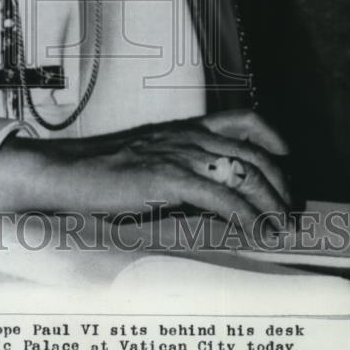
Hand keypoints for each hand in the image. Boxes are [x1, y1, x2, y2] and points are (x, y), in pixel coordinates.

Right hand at [0, 109, 291, 230]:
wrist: (62, 171)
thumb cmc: (97, 172)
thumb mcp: (143, 159)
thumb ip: (174, 167)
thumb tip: (204, 193)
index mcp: (179, 129)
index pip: (241, 119)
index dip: (270, 138)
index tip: (285, 159)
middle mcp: (184, 136)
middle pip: (251, 152)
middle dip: (278, 183)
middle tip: (286, 210)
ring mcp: (175, 153)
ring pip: (241, 173)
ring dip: (268, 204)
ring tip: (277, 227)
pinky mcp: (165, 177)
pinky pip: (218, 195)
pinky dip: (243, 215)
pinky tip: (251, 231)